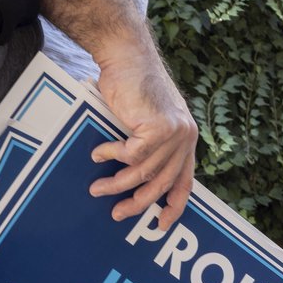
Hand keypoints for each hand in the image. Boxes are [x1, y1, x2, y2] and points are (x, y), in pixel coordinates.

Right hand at [89, 38, 198, 228]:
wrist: (127, 57)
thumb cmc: (131, 87)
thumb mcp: (145, 122)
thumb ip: (148, 147)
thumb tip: (131, 180)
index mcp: (186, 139)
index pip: (185, 182)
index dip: (173, 206)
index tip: (160, 225)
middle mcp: (186, 138)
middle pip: (162, 184)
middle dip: (137, 203)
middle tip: (117, 214)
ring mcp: (175, 133)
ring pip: (143, 172)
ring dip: (117, 183)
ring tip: (97, 189)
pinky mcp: (158, 128)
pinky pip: (131, 156)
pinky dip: (111, 156)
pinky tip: (98, 153)